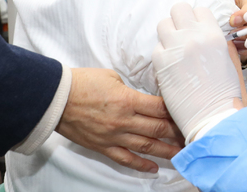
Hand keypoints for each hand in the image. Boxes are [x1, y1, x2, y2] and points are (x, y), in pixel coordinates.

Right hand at [56, 68, 183, 173]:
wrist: (55, 98)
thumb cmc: (83, 83)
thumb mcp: (113, 78)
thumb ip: (131, 90)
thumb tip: (143, 98)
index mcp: (128, 100)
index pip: (160, 108)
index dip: (175, 111)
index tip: (187, 112)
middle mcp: (124, 121)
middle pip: (157, 128)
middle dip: (176, 132)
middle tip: (191, 135)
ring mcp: (114, 136)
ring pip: (146, 147)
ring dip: (165, 151)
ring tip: (181, 154)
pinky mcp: (103, 146)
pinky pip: (125, 158)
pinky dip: (141, 164)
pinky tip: (154, 168)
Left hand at [152, 3, 246, 143]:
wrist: (213, 117)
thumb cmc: (225, 94)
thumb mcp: (230, 61)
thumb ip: (220, 43)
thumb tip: (211, 34)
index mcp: (213, 34)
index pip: (199, 10)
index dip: (197, 19)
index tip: (196, 29)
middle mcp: (193, 36)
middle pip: (178, 9)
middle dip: (180, 20)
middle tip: (182, 34)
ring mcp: (175, 48)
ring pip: (163, 24)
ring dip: (168, 34)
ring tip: (174, 48)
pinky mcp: (161, 63)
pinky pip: (156, 47)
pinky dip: (162, 54)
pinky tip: (170, 66)